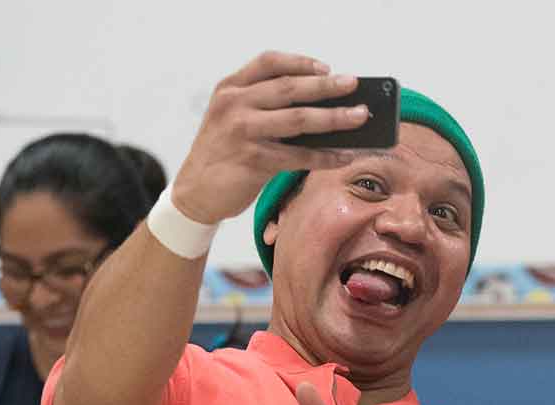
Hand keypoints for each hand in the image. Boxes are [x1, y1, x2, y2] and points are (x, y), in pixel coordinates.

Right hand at [170, 52, 367, 224]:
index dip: (300, 63)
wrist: (194, 191)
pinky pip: (299, 157)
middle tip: (353, 85)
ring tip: (359, 117)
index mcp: (230, 88)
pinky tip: (345, 156)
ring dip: (334, 118)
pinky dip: (326, 156)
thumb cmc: (222, 152)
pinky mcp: (254, 160)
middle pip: (289, 87)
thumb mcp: (232, 117)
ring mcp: (243, 131)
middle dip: (326, 86)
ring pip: (299, 119)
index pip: (269, 62)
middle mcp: (234, 104)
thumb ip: (263, 105)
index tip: (327, 67)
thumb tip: (320, 106)